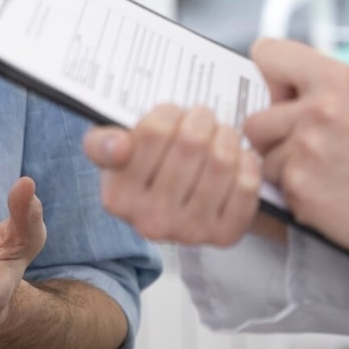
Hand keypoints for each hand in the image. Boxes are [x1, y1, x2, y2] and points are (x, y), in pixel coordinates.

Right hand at [84, 105, 261, 245]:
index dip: (168, 112)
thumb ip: (101, 142)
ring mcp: (189, 232)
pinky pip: (246, 186)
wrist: (169, 208)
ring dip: (225, 136)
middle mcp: (151, 221)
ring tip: (219, 132)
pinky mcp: (224, 236)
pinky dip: (245, 163)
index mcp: (118, 197)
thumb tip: (118, 146)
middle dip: (201, 119)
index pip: (153, 132)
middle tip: (201, 117)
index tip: (171, 112)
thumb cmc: (140, 169)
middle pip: (191, 144)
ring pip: (221, 162)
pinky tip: (235, 158)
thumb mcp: (110, 151)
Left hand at [244, 38, 348, 268]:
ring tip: (326, 171)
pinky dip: (293, 190)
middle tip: (310, 147)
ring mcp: (305, 147)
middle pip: (255, 117)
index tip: (277, 93)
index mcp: (339, 80)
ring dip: (284, 165)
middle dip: (275, 135)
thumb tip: (281, 88)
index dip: (270, 77)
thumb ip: (324, 89)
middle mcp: (319, 108)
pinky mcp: (297, 183)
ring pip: (263, 153)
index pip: (269, 53)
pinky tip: (326, 191)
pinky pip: (273, 182)